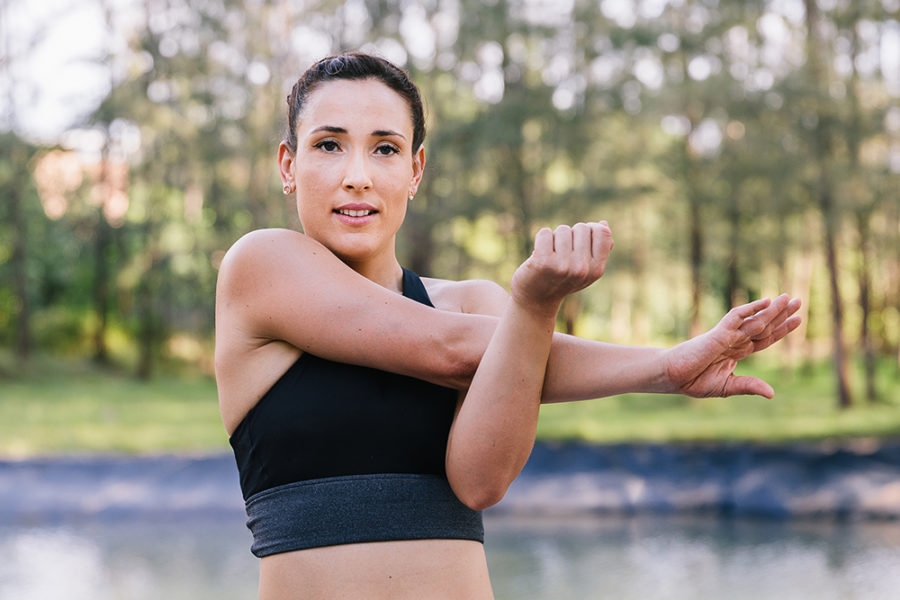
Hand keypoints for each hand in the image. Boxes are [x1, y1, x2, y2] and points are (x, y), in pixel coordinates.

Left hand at [510, 222, 613, 314]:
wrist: (536, 298)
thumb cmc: (562, 279)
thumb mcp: (586, 268)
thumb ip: (599, 248)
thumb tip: (603, 223)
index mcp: (597, 269)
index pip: (602, 232)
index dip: (590, 230)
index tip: (579, 241)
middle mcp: (582, 269)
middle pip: (582, 228)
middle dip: (571, 235)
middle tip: (562, 253)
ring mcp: (563, 266)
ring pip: (563, 229)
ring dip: (555, 238)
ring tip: (551, 255)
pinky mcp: (543, 262)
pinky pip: (545, 232)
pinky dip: (541, 239)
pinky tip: (539, 254)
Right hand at [662, 294, 801, 397]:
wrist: (671, 376)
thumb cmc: (693, 380)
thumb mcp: (726, 386)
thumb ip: (748, 385)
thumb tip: (772, 393)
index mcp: (737, 352)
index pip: (765, 338)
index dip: (782, 329)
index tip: (798, 319)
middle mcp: (735, 341)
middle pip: (764, 325)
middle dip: (782, 314)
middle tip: (799, 300)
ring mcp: (727, 336)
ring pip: (755, 320)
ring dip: (773, 310)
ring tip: (789, 298)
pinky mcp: (718, 334)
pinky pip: (736, 318)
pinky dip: (750, 309)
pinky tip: (764, 301)